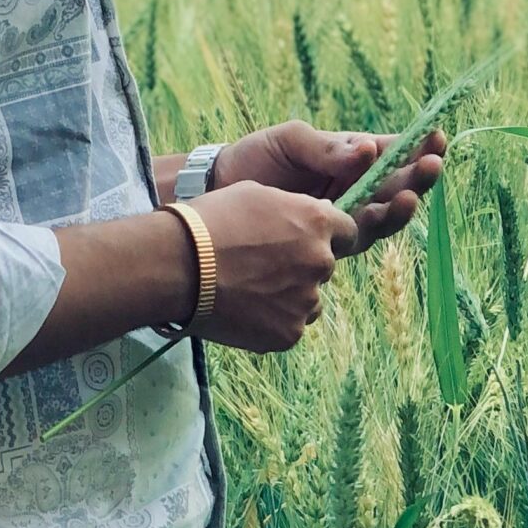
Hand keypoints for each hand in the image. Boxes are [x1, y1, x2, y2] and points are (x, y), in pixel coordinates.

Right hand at [189, 180, 359, 352]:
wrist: (179, 266)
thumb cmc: (212, 221)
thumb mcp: (257, 194)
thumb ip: (292, 208)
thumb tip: (305, 222)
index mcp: (317, 223)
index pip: (348, 231)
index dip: (327, 234)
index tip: (306, 238)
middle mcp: (320, 262)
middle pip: (324, 266)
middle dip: (303, 265)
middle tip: (264, 263)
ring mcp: (306, 302)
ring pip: (307, 299)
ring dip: (289, 294)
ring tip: (249, 287)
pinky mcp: (288, 334)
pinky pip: (289, 325)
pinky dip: (271, 319)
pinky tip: (243, 306)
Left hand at [213, 120, 447, 251]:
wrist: (220, 191)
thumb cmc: (257, 157)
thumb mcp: (291, 141)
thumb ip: (327, 148)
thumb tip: (367, 151)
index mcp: (351, 158)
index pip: (392, 152)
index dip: (417, 147)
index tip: (437, 138)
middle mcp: (355, 188)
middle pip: (396, 185)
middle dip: (417, 177)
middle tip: (433, 165)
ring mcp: (344, 216)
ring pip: (383, 215)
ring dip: (400, 206)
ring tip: (409, 195)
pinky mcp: (329, 241)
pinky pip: (358, 237)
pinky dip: (372, 226)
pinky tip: (380, 214)